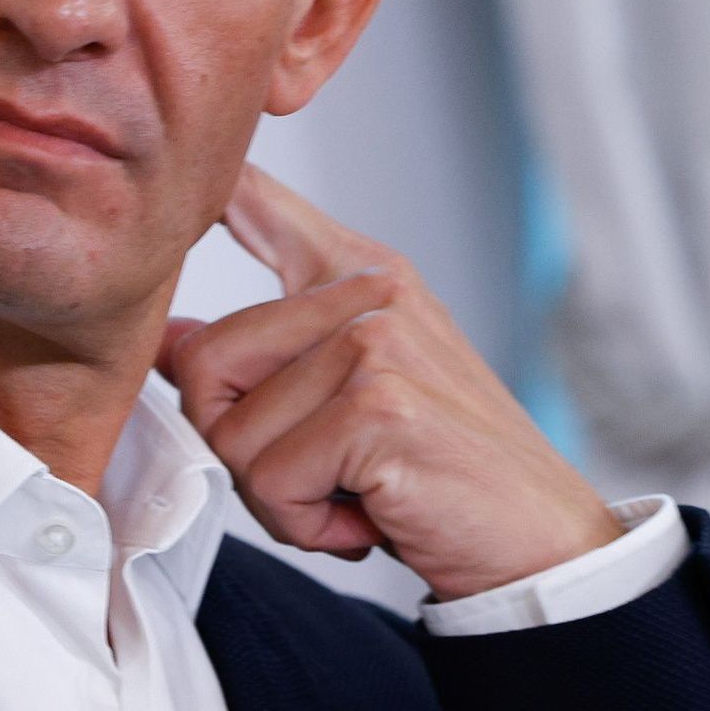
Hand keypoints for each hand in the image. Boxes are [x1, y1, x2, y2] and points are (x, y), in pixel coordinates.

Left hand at [157, 161, 623, 601]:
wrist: (540, 544)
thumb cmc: (443, 474)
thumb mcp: (353, 397)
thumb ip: (265, 356)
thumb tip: (169, 340)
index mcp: (363, 274)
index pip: (261, 201)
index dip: (207, 186)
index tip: (187, 165)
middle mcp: (367, 293)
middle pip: (205, 361)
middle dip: (240, 446)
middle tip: (320, 473)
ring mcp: (374, 343)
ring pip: (230, 433)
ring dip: (278, 497)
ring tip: (354, 493)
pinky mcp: (377, 406)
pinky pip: (269, 479)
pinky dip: (305, 523)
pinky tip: (367, 517)